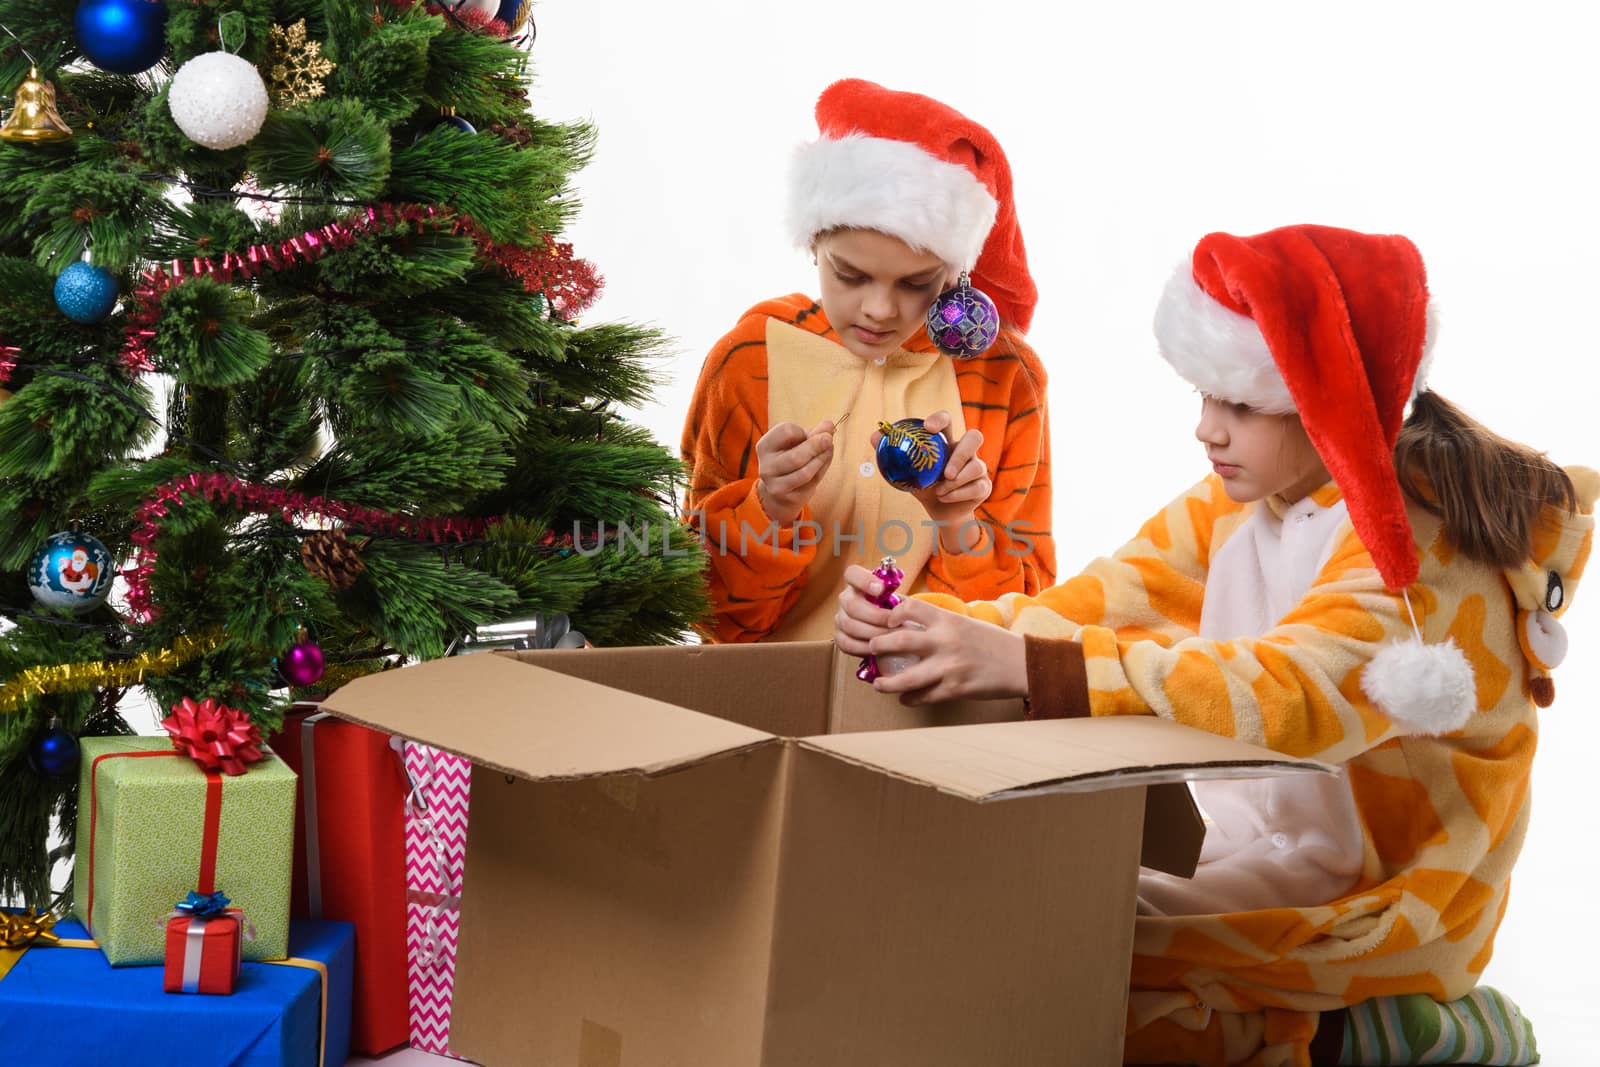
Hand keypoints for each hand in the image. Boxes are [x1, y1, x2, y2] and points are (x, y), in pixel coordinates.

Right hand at [756, 419, 834, 522]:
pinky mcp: (788, 498)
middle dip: (815, 446)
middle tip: (829, 438)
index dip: (800, 431)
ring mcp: (776, 485)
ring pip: (804, 472)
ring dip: (821, 459)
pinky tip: (825, 462)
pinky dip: (821, 470)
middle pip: (795, 456)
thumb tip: (829, 424)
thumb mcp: (798, 442)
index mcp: (764, 446)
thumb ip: (813, 433)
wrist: (780, 491)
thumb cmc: (790, 458)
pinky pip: (810, 483)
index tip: (805, 434)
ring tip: (829, 449)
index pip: (785, 432)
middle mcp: (766, 467)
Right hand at [834, 564, 897, 654]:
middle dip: (876, 616)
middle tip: (894, 622)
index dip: (864, 580)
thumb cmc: (893, 610)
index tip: (881, 589)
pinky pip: (848, 643)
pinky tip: (878, 648)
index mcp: (858, 584)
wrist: (889, 629)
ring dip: (873, 632)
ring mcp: (841, 618)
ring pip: (850, 625)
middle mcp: (846, 599)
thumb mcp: (896, 599)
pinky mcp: (840, 637)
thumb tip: (905, 604)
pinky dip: (864, 647)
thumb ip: (896, 598)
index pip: (852, 573)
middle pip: (852, 605)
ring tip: (891, 637)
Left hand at [864, 597, 1027, 705]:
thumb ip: (939, 625)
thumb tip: (909, 627)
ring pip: (906, 678)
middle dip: (878, 647)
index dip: (891, 615)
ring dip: (887, 683)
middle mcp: (946, 641)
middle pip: (899, 642)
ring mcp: (950, 667)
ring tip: (878, 684)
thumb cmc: (993, 642)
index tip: (885, 622)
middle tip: (871, 650)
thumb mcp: (965, 624)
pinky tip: (905, 698)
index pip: (909, 608)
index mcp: (948, 620)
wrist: (1023, 664)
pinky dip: (910, 699)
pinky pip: (924, 696)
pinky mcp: (956, 689)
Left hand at [871, 410, 989, 536]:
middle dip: (962, 453)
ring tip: (939, 491)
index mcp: (946, 441)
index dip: (940, 419)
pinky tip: (944, 498)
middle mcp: (965, 450)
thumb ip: (892, 453)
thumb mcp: (907, 472)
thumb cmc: (923, 485)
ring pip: (977, 467)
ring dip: (957, 482)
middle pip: (975, 437)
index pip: (947, 420)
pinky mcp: (983, 486)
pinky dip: (958, 494)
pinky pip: (977, 487)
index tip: (928, 427)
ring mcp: (978, 467)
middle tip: (946, 472)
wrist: (940, 510)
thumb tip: (875, 436)